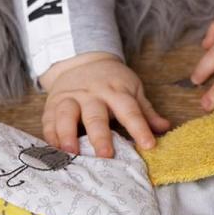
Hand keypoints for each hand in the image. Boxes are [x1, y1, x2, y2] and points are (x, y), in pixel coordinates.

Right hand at [39, 51, 170, 157]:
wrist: (81, 59)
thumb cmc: (112, 80)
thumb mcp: (132, 89)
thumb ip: (146, 111)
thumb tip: (164, 128)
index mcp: (115, 91)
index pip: (130, 110)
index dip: (139, 128)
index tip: (148, 145)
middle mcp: (92, 95)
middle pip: (95, 115)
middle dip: (100, 136)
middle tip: (105, 155)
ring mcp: (70, 98)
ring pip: (66, 115)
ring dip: (67, 134)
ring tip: (71, 152)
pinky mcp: (52, 104)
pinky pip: (49, 121)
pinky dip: (50, 136)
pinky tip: (54, 150)